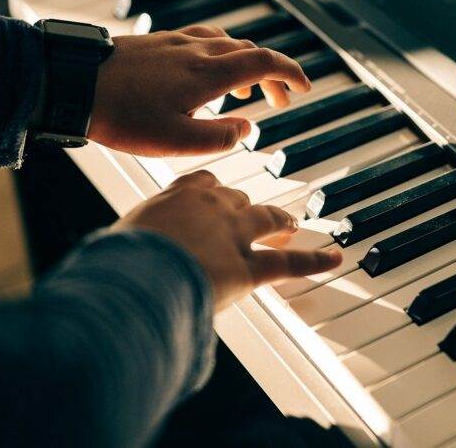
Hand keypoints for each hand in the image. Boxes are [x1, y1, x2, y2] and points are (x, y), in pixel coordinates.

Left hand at [88, 25, 311, 156]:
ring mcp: (176, 42)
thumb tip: (245, 128)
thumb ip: (219, 138)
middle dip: (272, 75)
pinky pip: (202, 40)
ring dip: (246, 64)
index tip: (304, 87)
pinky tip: (206, 72)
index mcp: (209, 74)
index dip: (290, 73)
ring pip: (226, 43)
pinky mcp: (157, 42)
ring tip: (246, 92)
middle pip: (250, 51)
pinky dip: (220, 54)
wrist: (72, 85)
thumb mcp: (177, 142)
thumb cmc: (121, 116)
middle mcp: (197, 50)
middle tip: (279, 100)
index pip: (264, 63)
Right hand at [111, 171, 342, 310]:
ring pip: (266, 219)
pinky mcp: (250, 266)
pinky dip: (315, 260)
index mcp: (177, 195)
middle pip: (237, 197)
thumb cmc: (121, 262)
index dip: (212, 188)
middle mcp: (211, 206)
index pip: (203, 180)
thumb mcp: (121, 239)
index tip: (215, 192)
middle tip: (252, 215)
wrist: (137, 275)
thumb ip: (134, 240)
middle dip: (245, 207)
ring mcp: (235, 234)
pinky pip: (289, 261)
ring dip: (281, 220)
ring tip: (291, 223)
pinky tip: (334, 258)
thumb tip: (121, 254)